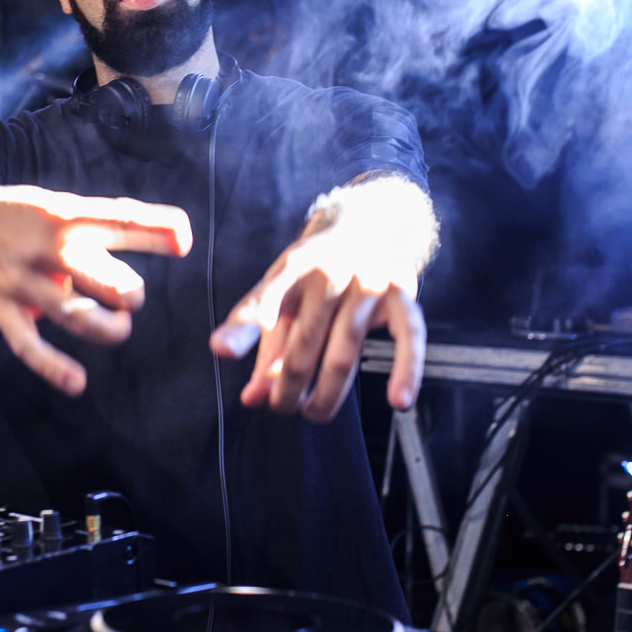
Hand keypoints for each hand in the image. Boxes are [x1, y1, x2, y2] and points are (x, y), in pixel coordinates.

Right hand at [0, 182, 192, 395]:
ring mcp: (19, 279)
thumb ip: (95, 226)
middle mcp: (42, 247)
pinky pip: (28, 345)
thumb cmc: (8, 216)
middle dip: (127, 292)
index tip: (184, 238)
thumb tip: (161, 233)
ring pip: (72, 312)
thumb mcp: (49, 206)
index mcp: (60, 215)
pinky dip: (53, 367)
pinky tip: (76, 382)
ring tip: (119, 330)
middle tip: (132, 299)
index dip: (152, 228)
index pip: (114, 218)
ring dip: (104, 327)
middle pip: (99, 272)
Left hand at [210, 226, 425, 421]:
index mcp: (293, 267)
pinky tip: (399, 400)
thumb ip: (265, 342)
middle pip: (304, 342)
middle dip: (287, 385)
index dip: (242, 328)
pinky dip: (406, 371)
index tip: (222, 350)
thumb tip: (252, 398)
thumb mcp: (284, 290)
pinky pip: (409, 337)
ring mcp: (368, 283)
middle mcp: (329, 273)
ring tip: (312, 413)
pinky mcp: (403, 294)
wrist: (373, 218)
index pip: (264, 301)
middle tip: (280, 406)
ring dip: (327, 393)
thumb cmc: (319, 267)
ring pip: (346, 350)